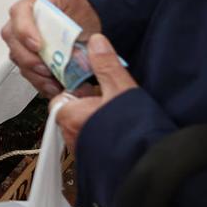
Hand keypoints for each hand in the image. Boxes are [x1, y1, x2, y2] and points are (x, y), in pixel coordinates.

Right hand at [1, 0, 101, 97]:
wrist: (82, 19)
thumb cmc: (78, 10)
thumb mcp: (80, 10)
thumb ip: (72, 29)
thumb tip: (72, 53)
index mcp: (36, 2)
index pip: (20, 13)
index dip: (25, 31)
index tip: (37, 45)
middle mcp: (23, 20)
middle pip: (13, 39)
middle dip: (29, 59)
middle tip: (46, 69)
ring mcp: (21, 38)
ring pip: (17, 58)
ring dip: (35, 74)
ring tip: (54, 83)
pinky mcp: (26, 55)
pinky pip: (26, 71)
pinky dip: (39, 82)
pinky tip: (52, 87)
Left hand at [53, 34, 137, 150]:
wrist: (145, 164)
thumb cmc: (130, 130)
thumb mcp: (120, 88)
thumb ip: (106, 64)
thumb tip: (96, 42)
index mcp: (69, 115)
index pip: (61, 95)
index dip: (77, 88)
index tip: (92, 83)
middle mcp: (70, 135)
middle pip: (70, 110)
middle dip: (86, 103)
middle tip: (106, 97)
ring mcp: (80, 150)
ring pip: (80, 126)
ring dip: (93, 119)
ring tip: (113, 113)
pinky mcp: (91, 161)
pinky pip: (89, 141)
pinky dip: (99, 134)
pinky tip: (116, 129)